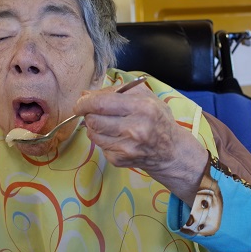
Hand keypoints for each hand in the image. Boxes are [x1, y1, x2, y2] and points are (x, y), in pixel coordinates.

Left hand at [74, 81, 207, 203]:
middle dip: (89, 114)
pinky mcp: (120, 160)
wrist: (171, 152)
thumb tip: (87, 95)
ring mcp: (127, 147)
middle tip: (94, 112)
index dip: (85, 103)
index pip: (101, 104)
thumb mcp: (146, 97)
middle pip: (93, 120)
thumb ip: (118, 91)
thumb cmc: (158, 119)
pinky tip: (115, 137)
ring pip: (93, 134)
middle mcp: (135, 129)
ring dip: (94, 127)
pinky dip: (102, 140)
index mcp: (142, 108)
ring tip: (107, 124)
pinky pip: (99, 146)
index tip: (80, 103)